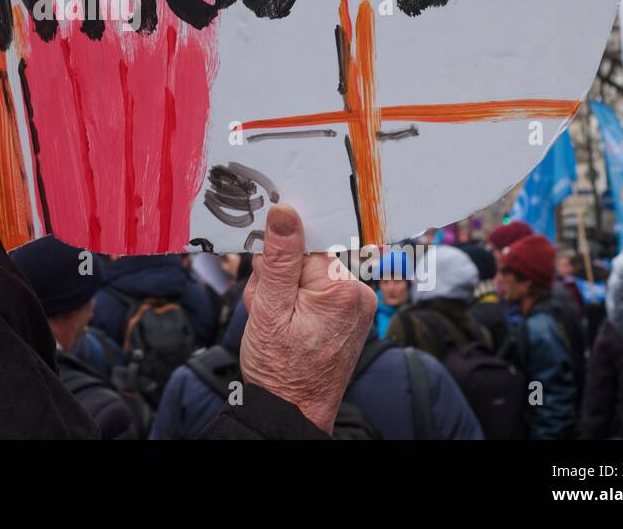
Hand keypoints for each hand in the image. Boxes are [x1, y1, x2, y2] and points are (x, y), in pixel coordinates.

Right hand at [239, 204, 375, 432]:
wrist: (292, 412)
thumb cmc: (280, 368)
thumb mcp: (268, 308)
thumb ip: (278, 258)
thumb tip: (285, 211)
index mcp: (340, 287)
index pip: (306, 241)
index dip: (279, 254)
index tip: (266, 273)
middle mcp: (356, 292)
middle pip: (305, 256)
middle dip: (277, 274)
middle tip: (266, 306)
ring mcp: (355, 306)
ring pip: (306, 273)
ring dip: (282, 289)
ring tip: (273, 320)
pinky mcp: (348, 315)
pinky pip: (315, 291)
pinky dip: (294, 301)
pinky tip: (284, 323)